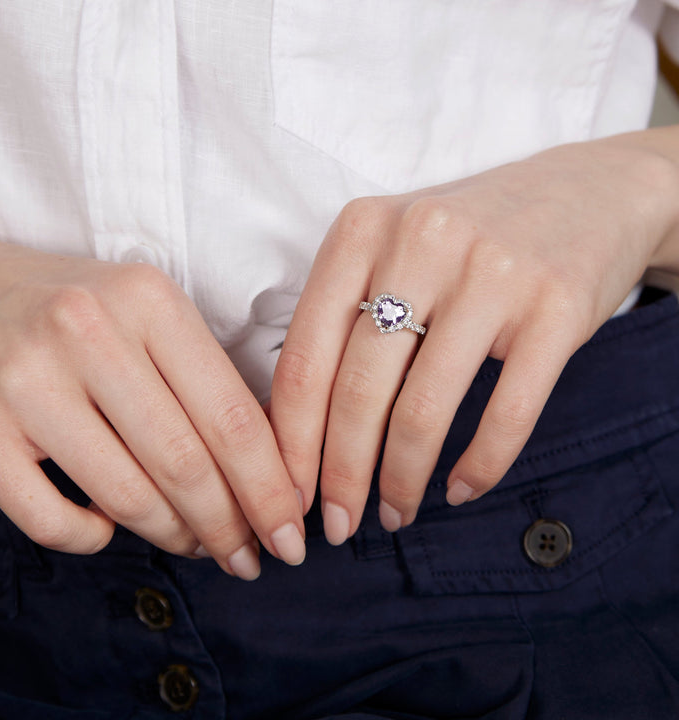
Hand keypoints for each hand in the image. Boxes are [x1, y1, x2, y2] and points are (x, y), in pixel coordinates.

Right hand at [0, 233, 304, 578]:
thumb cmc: (76, 312)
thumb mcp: (149, 315)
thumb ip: (205, 378)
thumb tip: (264, 471)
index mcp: (147, 300)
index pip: (233, 416)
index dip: (271, 488)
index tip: (290, 529)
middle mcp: (86, 333)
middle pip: (186, 464)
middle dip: (231, 527)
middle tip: (250, 556)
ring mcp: (24, 382)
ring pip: (127, 497)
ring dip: (176, 537)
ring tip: (197, 545)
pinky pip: (52, 520)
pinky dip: (95, 538)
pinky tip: (111, 527)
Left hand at [271, 134, 678, 543]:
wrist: (586, 194)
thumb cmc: (467, 240)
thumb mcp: (392, 251)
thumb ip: (343, 319)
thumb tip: (298, 431)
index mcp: (361, 230)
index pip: (303, 358)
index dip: (292, 442)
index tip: (290, 496)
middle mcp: (420, 242)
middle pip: (357, 392)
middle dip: (341, 477)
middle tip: (337, 525)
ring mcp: (492, 273)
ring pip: (424, 410)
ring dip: (402, 481)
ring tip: (395, 513)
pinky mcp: (555, 307)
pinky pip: (506, 413)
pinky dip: (478, 467)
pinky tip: (460, 490)